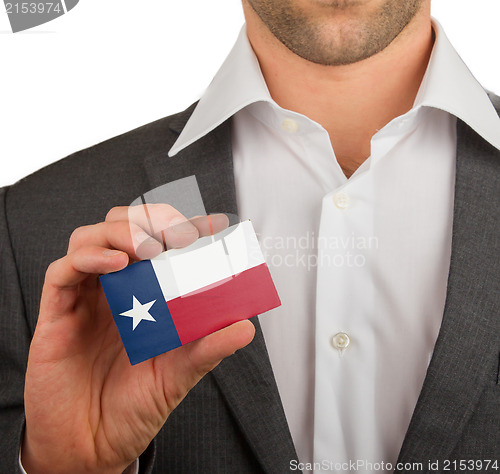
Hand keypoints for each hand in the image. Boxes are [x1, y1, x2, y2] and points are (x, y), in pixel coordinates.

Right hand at [22, 205, 254, 473]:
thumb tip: (246, 327)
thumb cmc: (134, 406)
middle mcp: (116, 288)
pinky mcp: (57, 313)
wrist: (92, 446)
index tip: (215, 224)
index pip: (163, 245)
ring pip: (91, 237)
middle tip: (179, 233)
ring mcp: (86, 297)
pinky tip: (116, 264)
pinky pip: (63, 271)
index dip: (187, 227)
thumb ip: (209, 348)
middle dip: (152, 220)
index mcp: (145, 295)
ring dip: (122, 231)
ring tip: (149, 248)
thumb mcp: (179, 374)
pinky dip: (88, 258)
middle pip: (124, 227)